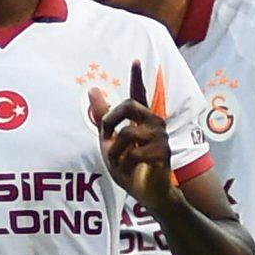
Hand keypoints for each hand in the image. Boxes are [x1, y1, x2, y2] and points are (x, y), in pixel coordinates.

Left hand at [89, 61, 174, 207]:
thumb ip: (103, 117)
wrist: (148, 193)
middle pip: (129, 105)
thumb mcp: (110, 141)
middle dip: (111, 119)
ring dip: (115, 151)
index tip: (135, 61)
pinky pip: (133, 153)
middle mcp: (153, 123)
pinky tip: (131, 170)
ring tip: (120, 162)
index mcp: (141, 120)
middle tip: (105, 134)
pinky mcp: (161, 152)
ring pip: (127, 133)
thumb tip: (92, 89)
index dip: (137, 77)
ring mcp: (159, 137)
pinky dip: (124, 164)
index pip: (139, 94)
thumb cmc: (131, 167)